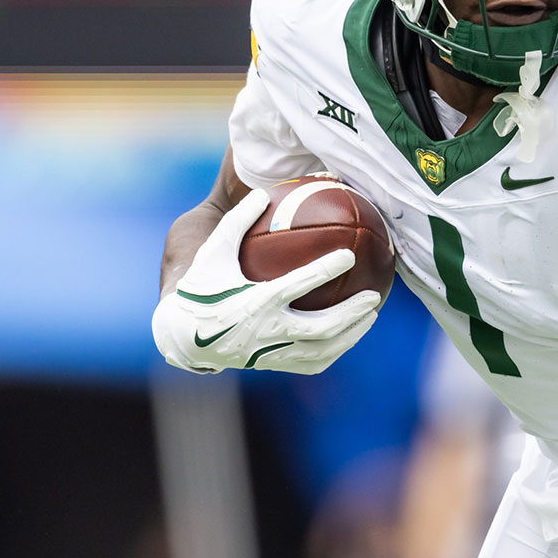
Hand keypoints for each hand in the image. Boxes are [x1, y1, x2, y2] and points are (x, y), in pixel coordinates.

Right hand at [152, 189, 382, 374]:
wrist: (183, 336)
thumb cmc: (202, 287)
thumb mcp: (212, 253)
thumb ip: (237, 222)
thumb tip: (262, 192)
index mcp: (253, 302)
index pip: (296, 286)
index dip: (325, 270)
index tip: (349, 255)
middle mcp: (265, 332)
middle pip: (321, 327)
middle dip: (352, 312)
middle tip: (374, 295)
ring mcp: (271, 353)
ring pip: (322, 349)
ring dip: (352, 333)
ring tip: (371, 315)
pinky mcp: (273, 365)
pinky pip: (313, 362)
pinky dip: (336, 349)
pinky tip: (350, 335)